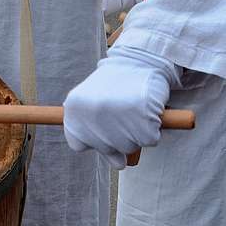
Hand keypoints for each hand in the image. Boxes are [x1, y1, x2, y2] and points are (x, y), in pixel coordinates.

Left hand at [63, 46, 179, 169]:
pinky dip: (152, 129)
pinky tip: (146, 109)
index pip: (78, 145)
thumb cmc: (116, 85)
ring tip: (133, 108)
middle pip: (107, 149)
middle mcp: (92, 114)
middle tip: (121, 111)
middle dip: (118, 136)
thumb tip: (118, 165)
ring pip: (129, 148)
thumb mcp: (94, 104)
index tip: (102, 119)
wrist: (140, 60)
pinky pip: (150, 141)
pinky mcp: (144, 121)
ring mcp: (117, 118)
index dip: (93, 138)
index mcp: (74, 109)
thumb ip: (96, 135)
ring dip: (136, 133)